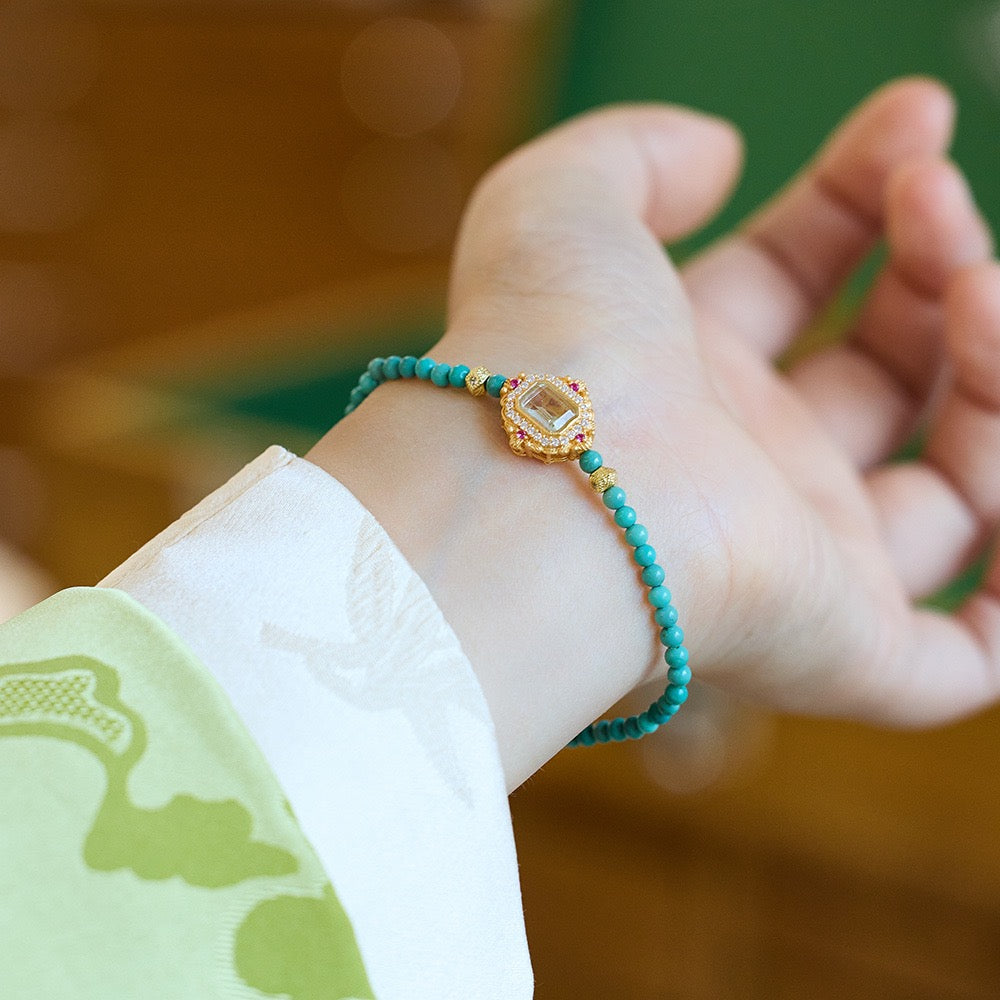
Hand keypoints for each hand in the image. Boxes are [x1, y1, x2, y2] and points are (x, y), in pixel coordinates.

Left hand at [309, 78, 999, 786]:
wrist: (546, 499)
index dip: (858, 199)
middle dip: (934, 268)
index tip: (911, 123)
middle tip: (933, 195)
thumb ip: (634, 156)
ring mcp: (801, 566)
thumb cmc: (545, 351)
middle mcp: (742, 471)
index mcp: (675, 376)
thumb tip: (719, 153)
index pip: (792, 281)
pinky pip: (971, 649)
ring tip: (978, 288)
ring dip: (996, 374)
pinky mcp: (846, 651)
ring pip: (956, 489)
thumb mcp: (562, 204)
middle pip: (883, 372)